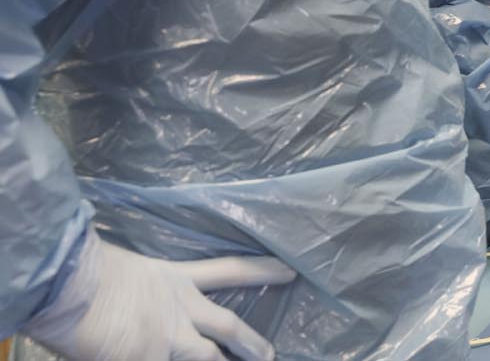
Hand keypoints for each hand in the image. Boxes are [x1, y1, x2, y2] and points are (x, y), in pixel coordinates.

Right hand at [23, 229, 292, 360]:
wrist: (69, 284)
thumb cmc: (86, 269)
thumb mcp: (119, 269)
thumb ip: (138, 288)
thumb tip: (133, 301)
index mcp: (172, 278)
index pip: (227, 270)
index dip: (260, 271)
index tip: (288, 271)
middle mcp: (179, 308)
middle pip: (227, 324)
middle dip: (251, 341)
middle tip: (270, 354)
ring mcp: (168, 338)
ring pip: (208, 357)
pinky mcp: (150, 357)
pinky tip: (154, 358)